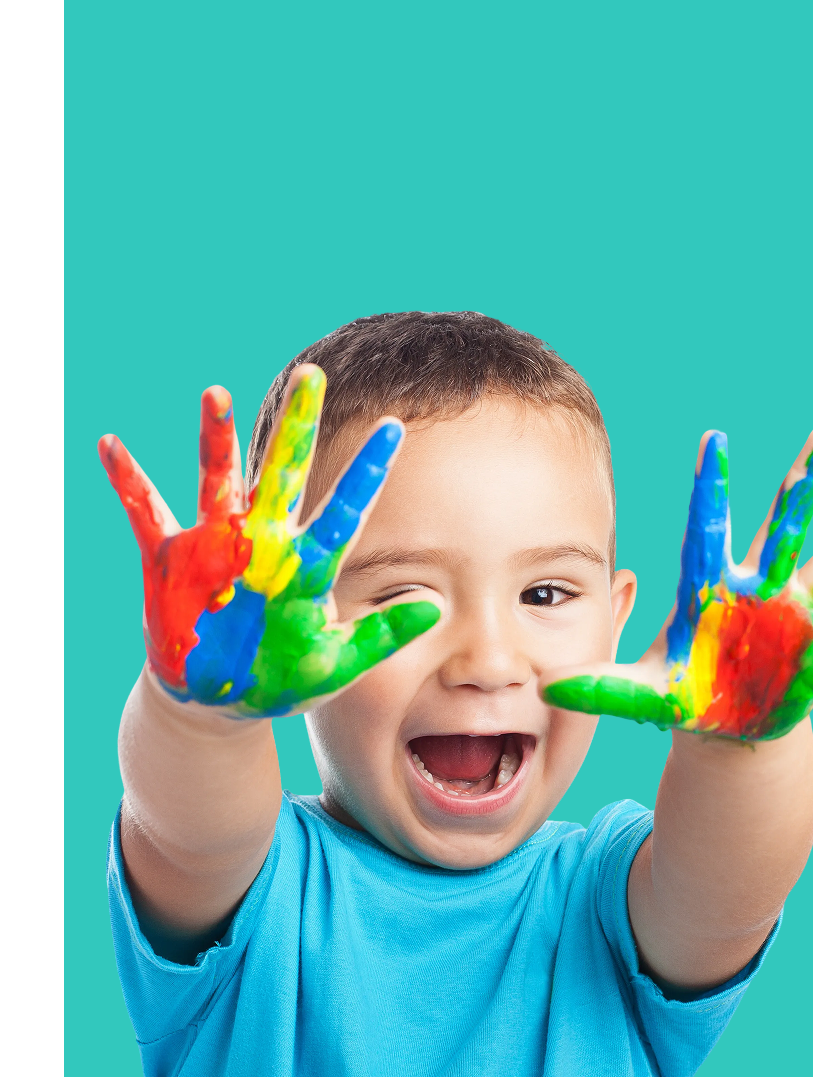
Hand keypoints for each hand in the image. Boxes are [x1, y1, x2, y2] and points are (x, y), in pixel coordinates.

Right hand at [99, 365, 438, 716]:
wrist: (216, 701)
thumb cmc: (280, 679)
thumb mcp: (336, 664)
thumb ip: (381, 636)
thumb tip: (436, 606)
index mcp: (306, 565)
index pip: (344, 509)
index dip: (367, 470)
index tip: (393, 427)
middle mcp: (264, 541)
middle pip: (284, 472)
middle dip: (296, 426)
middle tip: (311, 375)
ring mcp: (217, 546)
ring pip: (219, 479)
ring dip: (216, 439)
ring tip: (215, 393)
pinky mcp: (173, 560)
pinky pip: (147, 513)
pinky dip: (129, 481)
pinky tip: (111, 445)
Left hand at [541, 427, 812, 741]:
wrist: (726, 721)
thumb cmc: (685, 692)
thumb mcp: (642, 691)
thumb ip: (600, 686)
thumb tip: (545, 688)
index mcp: (714, 589)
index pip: (709, 528)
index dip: (711, 487)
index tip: (713, 440)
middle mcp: (763, 590)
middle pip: (784, 527)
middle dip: (803, 484)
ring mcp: (800, 618)